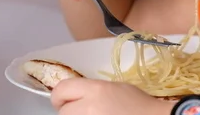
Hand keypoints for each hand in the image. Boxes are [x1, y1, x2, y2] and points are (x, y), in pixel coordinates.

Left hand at [50, 78, 171, 114]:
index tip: (64, 101)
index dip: (60, 96)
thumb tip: (75, 98)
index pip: (61, 90)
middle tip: (82, 112)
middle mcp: (89, 108)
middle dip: (70, 112)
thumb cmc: (139, 105)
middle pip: (63, 112)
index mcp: (95, 90)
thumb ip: (92, 91)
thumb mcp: (115, 88)